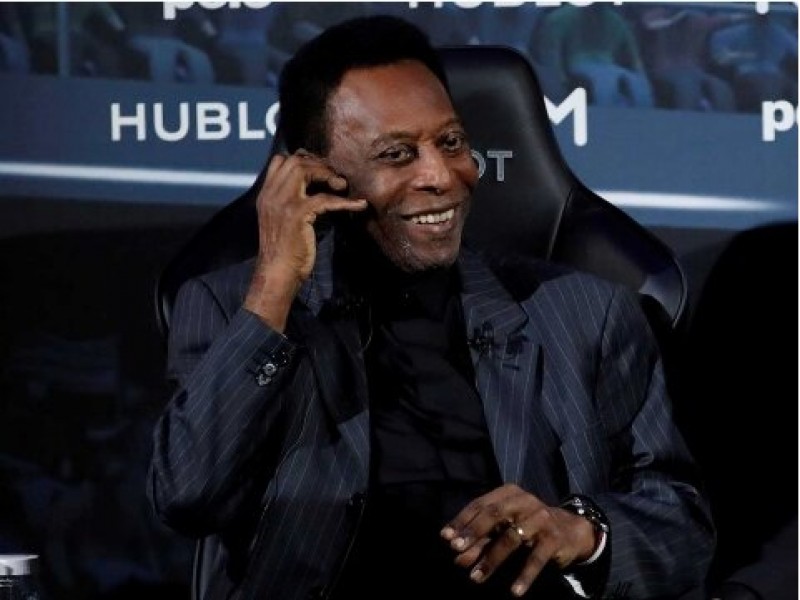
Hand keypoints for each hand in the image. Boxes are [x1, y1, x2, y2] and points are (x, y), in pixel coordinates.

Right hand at [244, 151, 366, 330]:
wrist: (277, 273)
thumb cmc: (283, 252)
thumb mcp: (280, 221)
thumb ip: (290, 203)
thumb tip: (315, 192)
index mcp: (265, 195)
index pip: (279, 161)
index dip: (303, 160)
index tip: (321, 170)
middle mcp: (271, 194)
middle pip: (294, 161)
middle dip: (318, 164)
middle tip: (335, 177)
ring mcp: (282, 202)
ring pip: (305, 170)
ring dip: (328, 175)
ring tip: (342, 186)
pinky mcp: (297, 214)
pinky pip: (325, 199)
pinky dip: (346, 202)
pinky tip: (359, 205)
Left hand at [440, 484, 596, 596]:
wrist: (570, 530)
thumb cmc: (528, 527)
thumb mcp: (503, 529)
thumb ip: (481, 541)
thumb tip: (457, 557)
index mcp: (509, 494)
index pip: (481, 504)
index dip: (462, 520)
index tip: (445, 537)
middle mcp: (524, 501)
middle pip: (494, 515)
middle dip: (473, 533)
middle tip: (455, 551)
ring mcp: (541, 518)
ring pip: (511, 538)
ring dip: (491, 560)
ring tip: (475, 578)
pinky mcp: (554, 538)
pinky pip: (537, 559)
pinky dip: (525, 575)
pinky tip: (514, 591)